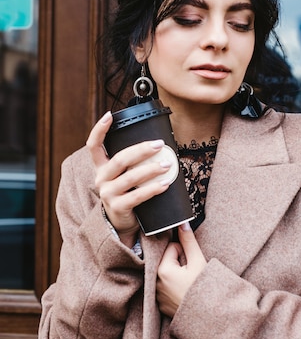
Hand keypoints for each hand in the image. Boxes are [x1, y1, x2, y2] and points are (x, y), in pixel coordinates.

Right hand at [86, 111, 171, 245]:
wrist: (121, 223)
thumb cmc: (127, 193)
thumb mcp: (124, 176)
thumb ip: (132, 162)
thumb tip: (158, 144)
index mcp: (101, 167)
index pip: (94, 145)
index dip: (100, 130)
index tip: (109, 115)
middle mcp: (101, 179)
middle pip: (120, 159)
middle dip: (141, 150)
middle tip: (159, 144)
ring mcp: (108, 194)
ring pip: (130, 177)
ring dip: (151, 169)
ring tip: (168, 164)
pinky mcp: (118, 207)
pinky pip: (137, 196)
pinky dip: (153, 189)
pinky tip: (165, 184)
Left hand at [156, 223, 206, 316]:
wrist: (208, 318)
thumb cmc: (204, 290)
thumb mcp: (198, 262)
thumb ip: (188, 241)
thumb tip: (182, 223)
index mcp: (163, 270)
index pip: (172, 247)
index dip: (184, 253)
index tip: (191, 264)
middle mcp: (155, 282)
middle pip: (167, 260)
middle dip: (179, 263)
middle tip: (190, 275)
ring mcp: (156, 295)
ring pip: (166, 273)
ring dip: (175, 275)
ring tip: (188, 284)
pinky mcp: (159, 304)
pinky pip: (164, 287)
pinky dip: (172, 287)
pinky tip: (183, 293)